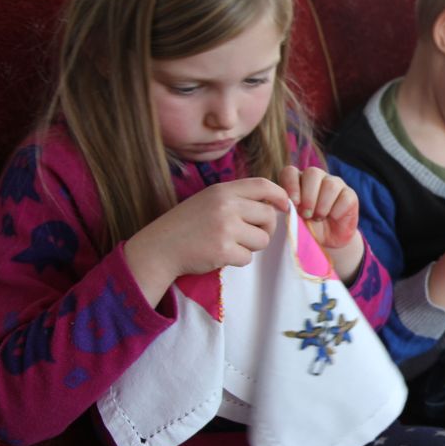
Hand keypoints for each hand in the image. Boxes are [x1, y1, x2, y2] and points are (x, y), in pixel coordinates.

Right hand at [125, 178, 289, 305]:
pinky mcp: (223, 250)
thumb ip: (237, 199)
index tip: (285, 206)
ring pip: (262, 240)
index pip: (262, 185)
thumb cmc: (187, 225)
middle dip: (265, 229)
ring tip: (230, 244)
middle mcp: (226, 206)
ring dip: (251, 246)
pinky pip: (248, 258)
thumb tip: (274, 206)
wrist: (160, 248)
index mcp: (222, 191)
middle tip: (249, 234)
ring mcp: (225, 228)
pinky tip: (220, 254)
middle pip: (268, 217)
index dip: (279, 195)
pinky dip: (237, 259)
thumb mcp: (209, 201)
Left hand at [279, 165, 359, 250]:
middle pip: (312, 173)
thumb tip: (282, 204)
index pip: (290, 172)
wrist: (328, 240)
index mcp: (298, 180)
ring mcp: (335, 184)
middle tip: (306, 214)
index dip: (291, 186)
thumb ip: (287, 208)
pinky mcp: (350, 194)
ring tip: (318, 217)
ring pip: (330, 184)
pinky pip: (344, 197)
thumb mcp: (293, 219)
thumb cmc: (307, 228)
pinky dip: (336, 211)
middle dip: (308, 196)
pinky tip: (332, 218)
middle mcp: (317, 178)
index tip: (293, 204)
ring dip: (322, 205)